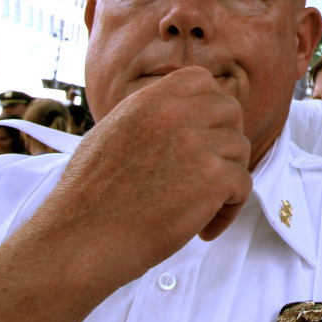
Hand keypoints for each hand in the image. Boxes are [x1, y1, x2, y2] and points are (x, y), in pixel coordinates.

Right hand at [31, 67, 251, 288]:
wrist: (78, 242)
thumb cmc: (86, 200)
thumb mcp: (110, 135)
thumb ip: (148, 119)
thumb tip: (176, 114)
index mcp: (149, 102)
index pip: (200, 80)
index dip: (210, 104)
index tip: (207, 131)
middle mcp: (174, 115)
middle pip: (229, 111)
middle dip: (226, 140)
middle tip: (211, 171)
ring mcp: (196, 144)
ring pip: (239, 149)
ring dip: (228, 178)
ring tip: (202, 207)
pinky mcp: (213, 178)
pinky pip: (243, 184)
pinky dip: (229, 210)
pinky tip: (204, 228)